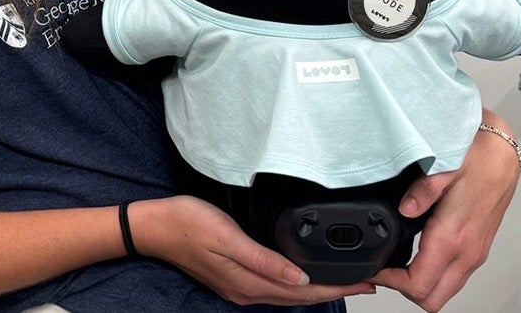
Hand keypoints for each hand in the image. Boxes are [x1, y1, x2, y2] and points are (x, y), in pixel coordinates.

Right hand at [132, 196, 373, 305]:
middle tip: (366, 283)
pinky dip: (296, 283)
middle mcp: (247, 290)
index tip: (366, 283)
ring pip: (289, 293)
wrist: (154, 226)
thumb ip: (264, 260)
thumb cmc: (187, 224)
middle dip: (335, 290)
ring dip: (318, 288)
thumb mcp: (227, 238)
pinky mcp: (233, 278)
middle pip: (301, 296)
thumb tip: (300, 277)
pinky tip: (302, 276)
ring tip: (343, 280)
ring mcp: (239, 287)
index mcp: (249, 282)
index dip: (337, 288)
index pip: (304, 290)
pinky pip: (274, 287)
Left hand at [371, 119, 520, 310]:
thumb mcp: (443, 168)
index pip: (419, 285)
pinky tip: (420, 258)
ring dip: (421, 286)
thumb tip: (405, 208)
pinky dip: (434, 277)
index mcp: (454, 238)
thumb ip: (422, 192)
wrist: (502, 156)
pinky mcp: (478, 250)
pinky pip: (454, 278)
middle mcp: (467, 253)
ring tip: (399, 265)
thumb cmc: (477, 160)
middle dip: (405, 291)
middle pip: (433, 300)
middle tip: (386, 271)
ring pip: (445, 292)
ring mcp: (474, 254)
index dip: (392, 283)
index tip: (377, 270)